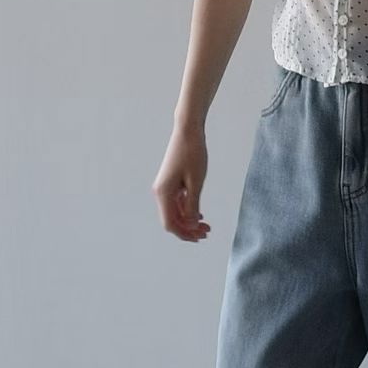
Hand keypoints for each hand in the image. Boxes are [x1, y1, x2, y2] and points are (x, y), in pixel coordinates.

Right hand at [153, 125, 211, 241]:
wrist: (188, 130)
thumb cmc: (193, 153)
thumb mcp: (196, 181)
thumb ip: (192, 205)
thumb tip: (189, 224)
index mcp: (163, 193)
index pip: (170, 223)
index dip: (184, 234)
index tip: (200, 237)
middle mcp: (160, 192)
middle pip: (171, 219)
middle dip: (188, 229)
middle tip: (207, 232)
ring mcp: (164, 187)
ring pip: (175, 211)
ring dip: (189, 220)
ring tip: (206, 225)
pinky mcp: (170, 182)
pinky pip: (176, 202)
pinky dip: (187, 210)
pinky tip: (199, 213)